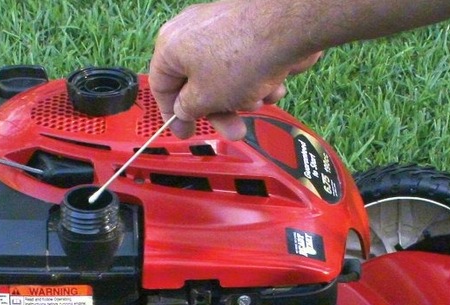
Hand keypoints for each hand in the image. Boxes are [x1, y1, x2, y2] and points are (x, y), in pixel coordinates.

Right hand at [149, 0, 320, 139]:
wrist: (287, 28)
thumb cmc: (240, 59)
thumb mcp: (204, 99)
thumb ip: (187, 110)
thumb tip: (184, 110)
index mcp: (171, 46)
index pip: (162, 86)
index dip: (172, 115)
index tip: (185, 131)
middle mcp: (192, 33)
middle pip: (199, 85)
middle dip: (220, 112)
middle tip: (234, 131)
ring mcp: (222, 29)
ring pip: (225, 78)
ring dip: (243, 98)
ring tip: (259, 100)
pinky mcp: (249, 30)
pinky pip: (245, 64)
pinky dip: (257, 80)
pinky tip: (273, 86)